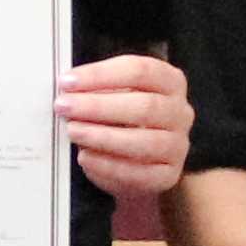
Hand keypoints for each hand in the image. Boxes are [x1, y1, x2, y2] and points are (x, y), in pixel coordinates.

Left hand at [58, 51, 193, 207]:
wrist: (136, 163)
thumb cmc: (123, 120)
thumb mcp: (114, 95)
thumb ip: (97, 90)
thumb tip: (68, 89)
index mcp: (170, 82)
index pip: (140, 70)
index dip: (101, 75)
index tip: (67, 81)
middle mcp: (180, 112)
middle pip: (145, 105)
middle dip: (98, 106)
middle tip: (65, 106)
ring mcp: (177, 145)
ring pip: (144, 141)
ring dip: (103, 136)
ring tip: (73, 131)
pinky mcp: (168, 175)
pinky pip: (140, 173)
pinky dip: (109, 166)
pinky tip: (86, 158)